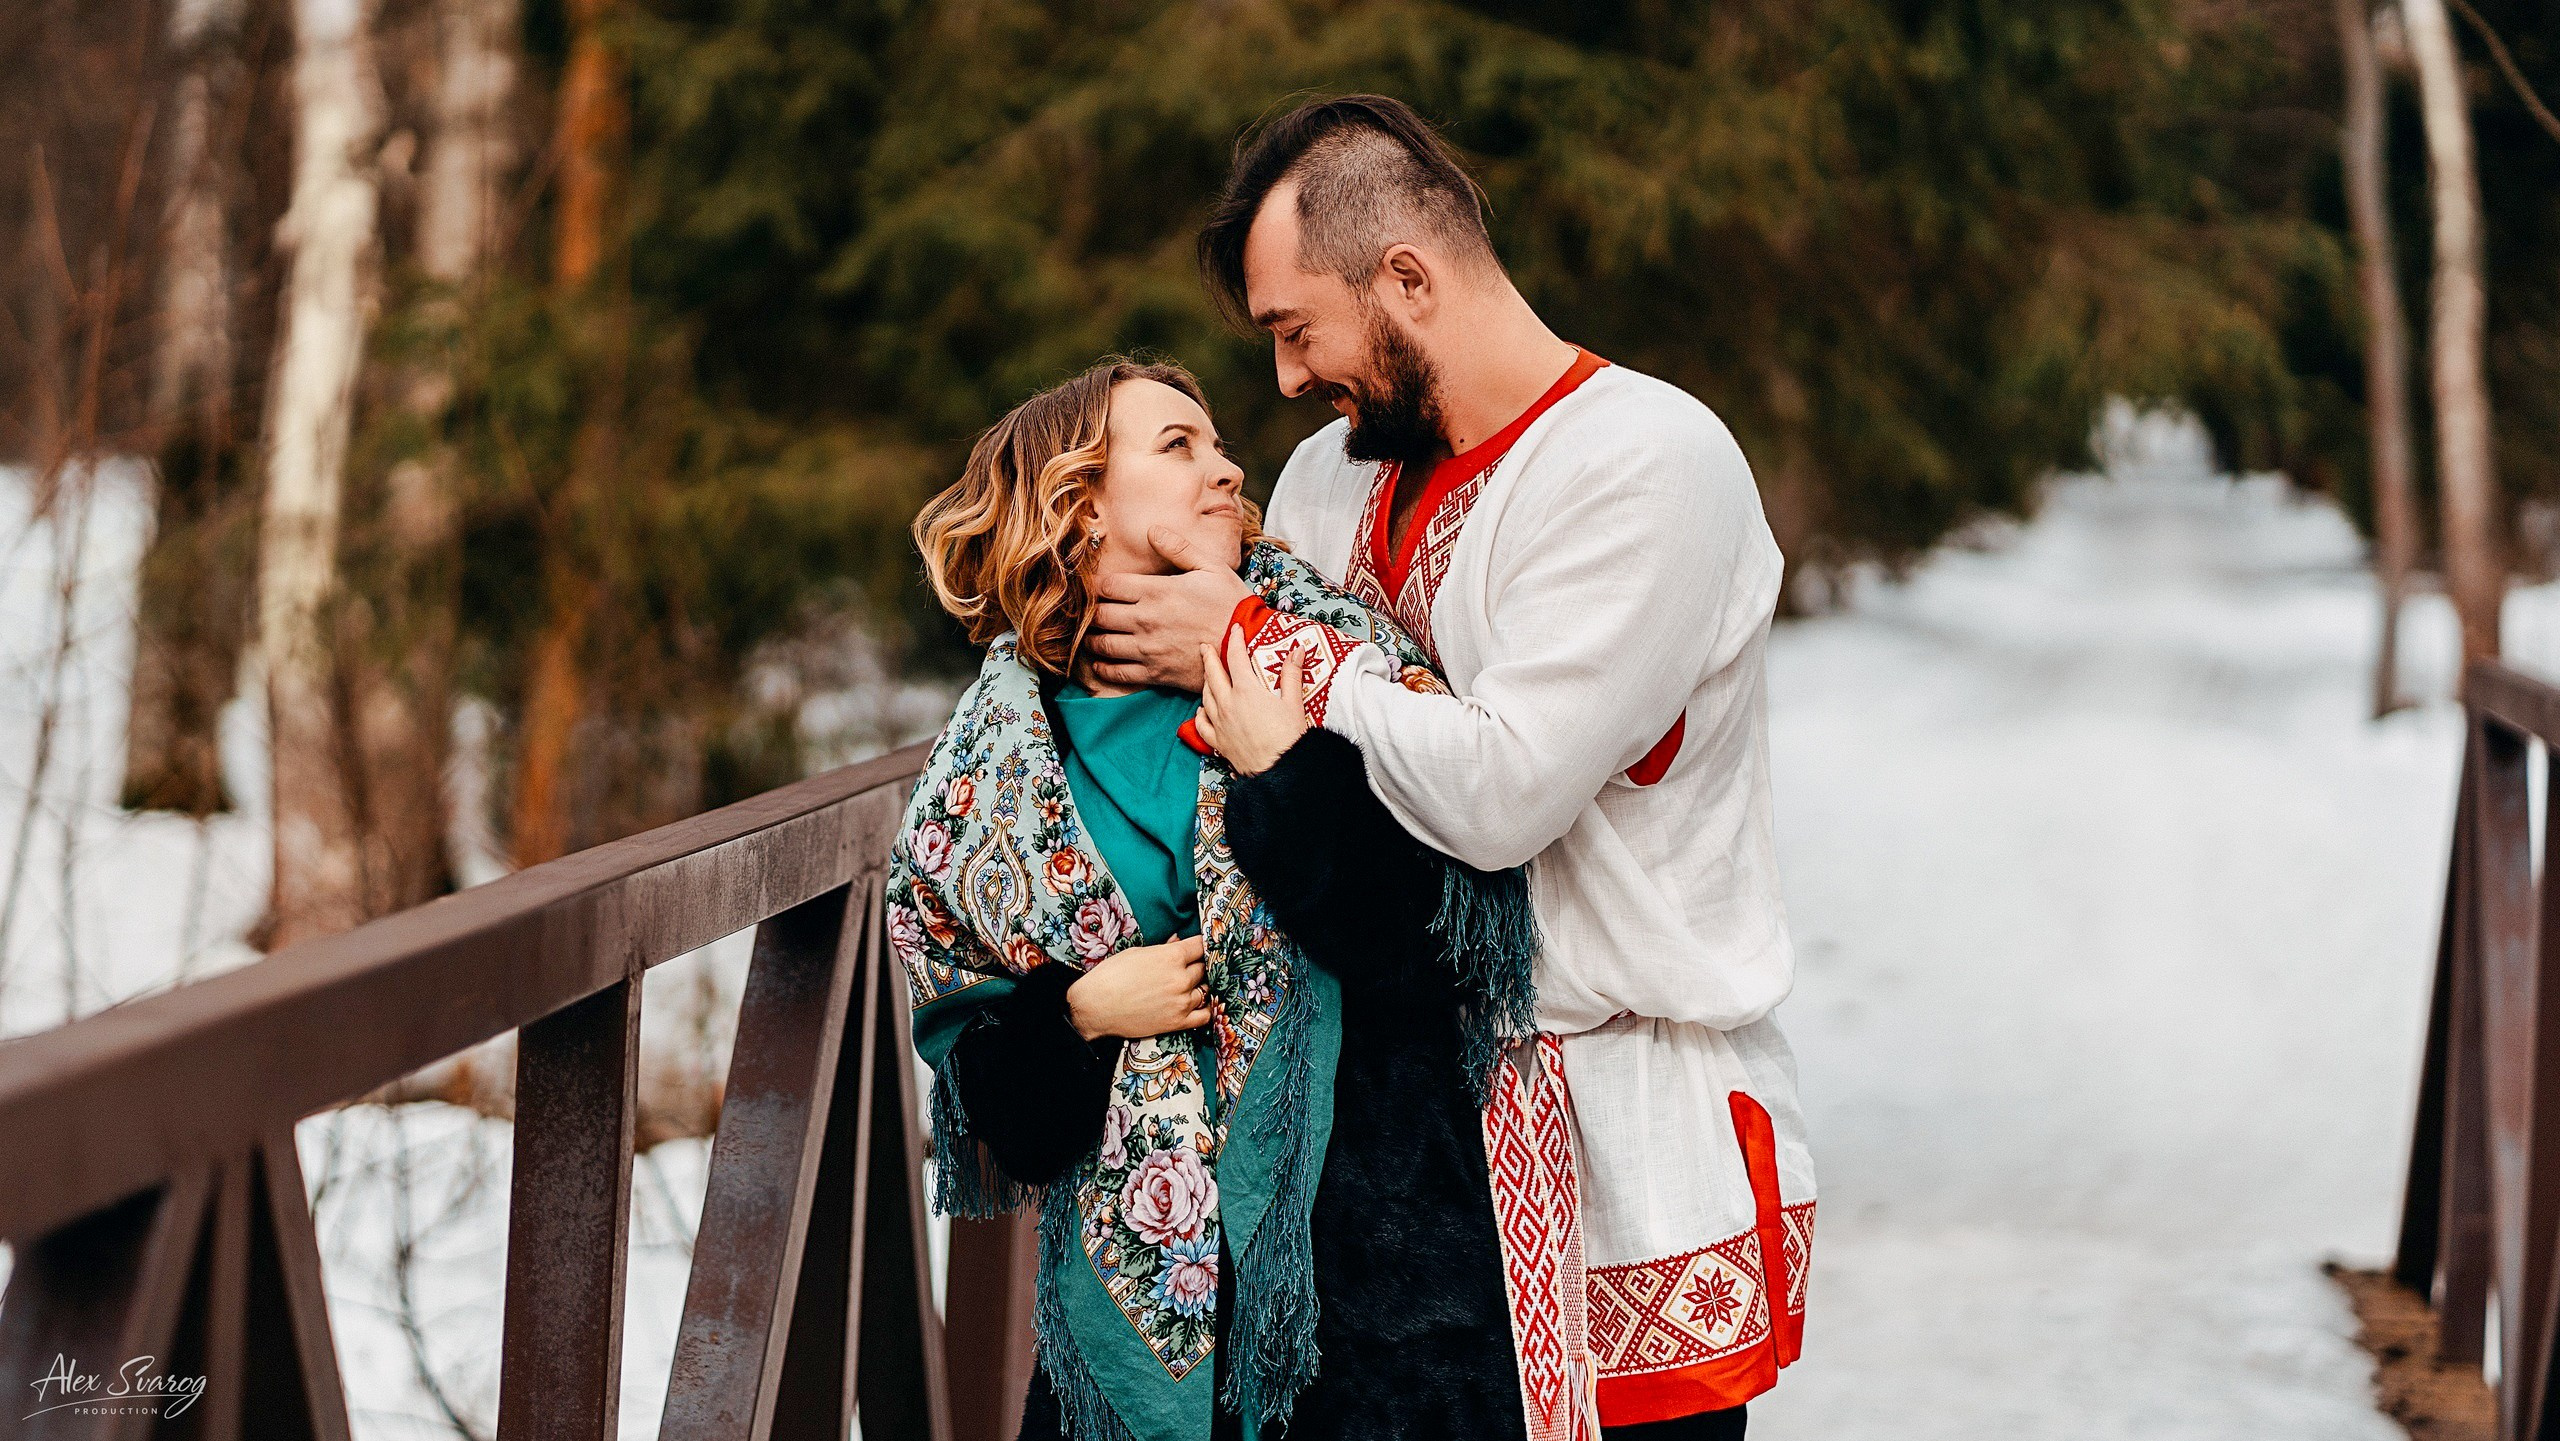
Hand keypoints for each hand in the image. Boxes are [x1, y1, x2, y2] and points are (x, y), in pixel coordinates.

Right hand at [1065, 934, 1210, 1039]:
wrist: (1095, 1007)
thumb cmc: (1111, 976)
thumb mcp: (1137, 953)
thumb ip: (1164, 948)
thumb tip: (1178, 941)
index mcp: (1171, 957)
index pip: (1201, 946)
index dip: (1201, 944)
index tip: (1199, 946)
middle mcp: (1181, 978)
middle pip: (1203, 967)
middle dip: (1197, 965)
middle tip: (1189, 965)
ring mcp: (1181, 1001)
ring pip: (1205, 989)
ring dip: (1199, 985)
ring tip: (1190, 984)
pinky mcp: (1178, 1022)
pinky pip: (1205, 1015)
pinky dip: (1206, 1008)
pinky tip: (1199, 1003)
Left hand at [1087, 526, 1251, 691]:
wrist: (1251, 646)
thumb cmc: (1232, 604)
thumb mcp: (1210, 567)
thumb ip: (1179, 548)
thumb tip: (1152, 530)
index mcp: (1156, 591)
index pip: (1109, 585)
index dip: (1100, 585)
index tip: (1102, 588)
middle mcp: (1145, 619)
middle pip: (1100, 615)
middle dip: (1093, 612)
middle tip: (1094, 612)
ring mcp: (1148, 649)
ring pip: (1103, 644)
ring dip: (1093, 639)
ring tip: (1094, 636)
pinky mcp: (1155, 673)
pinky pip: (1117, 673)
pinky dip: (1104, 668)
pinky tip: (1102, 663)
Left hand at [1195, 626, 1309, 775]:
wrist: (1280, 770)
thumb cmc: (1289, 737)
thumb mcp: (1294, 702)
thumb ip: (1291, 674)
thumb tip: (1297, 650)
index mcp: (1247, 690)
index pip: (1236, 658)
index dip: (1235, 640)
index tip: (1235, 629)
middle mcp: (1228, 704)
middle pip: (1213, 674)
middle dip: (1209, 658)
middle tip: (1205, 647)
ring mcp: (1220, 723)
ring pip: (1206, 697)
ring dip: (1205, 682)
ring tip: (1207, 675)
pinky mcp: (1219, 742)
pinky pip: (1203, 724)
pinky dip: (1201, 713)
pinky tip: (1203, 710)